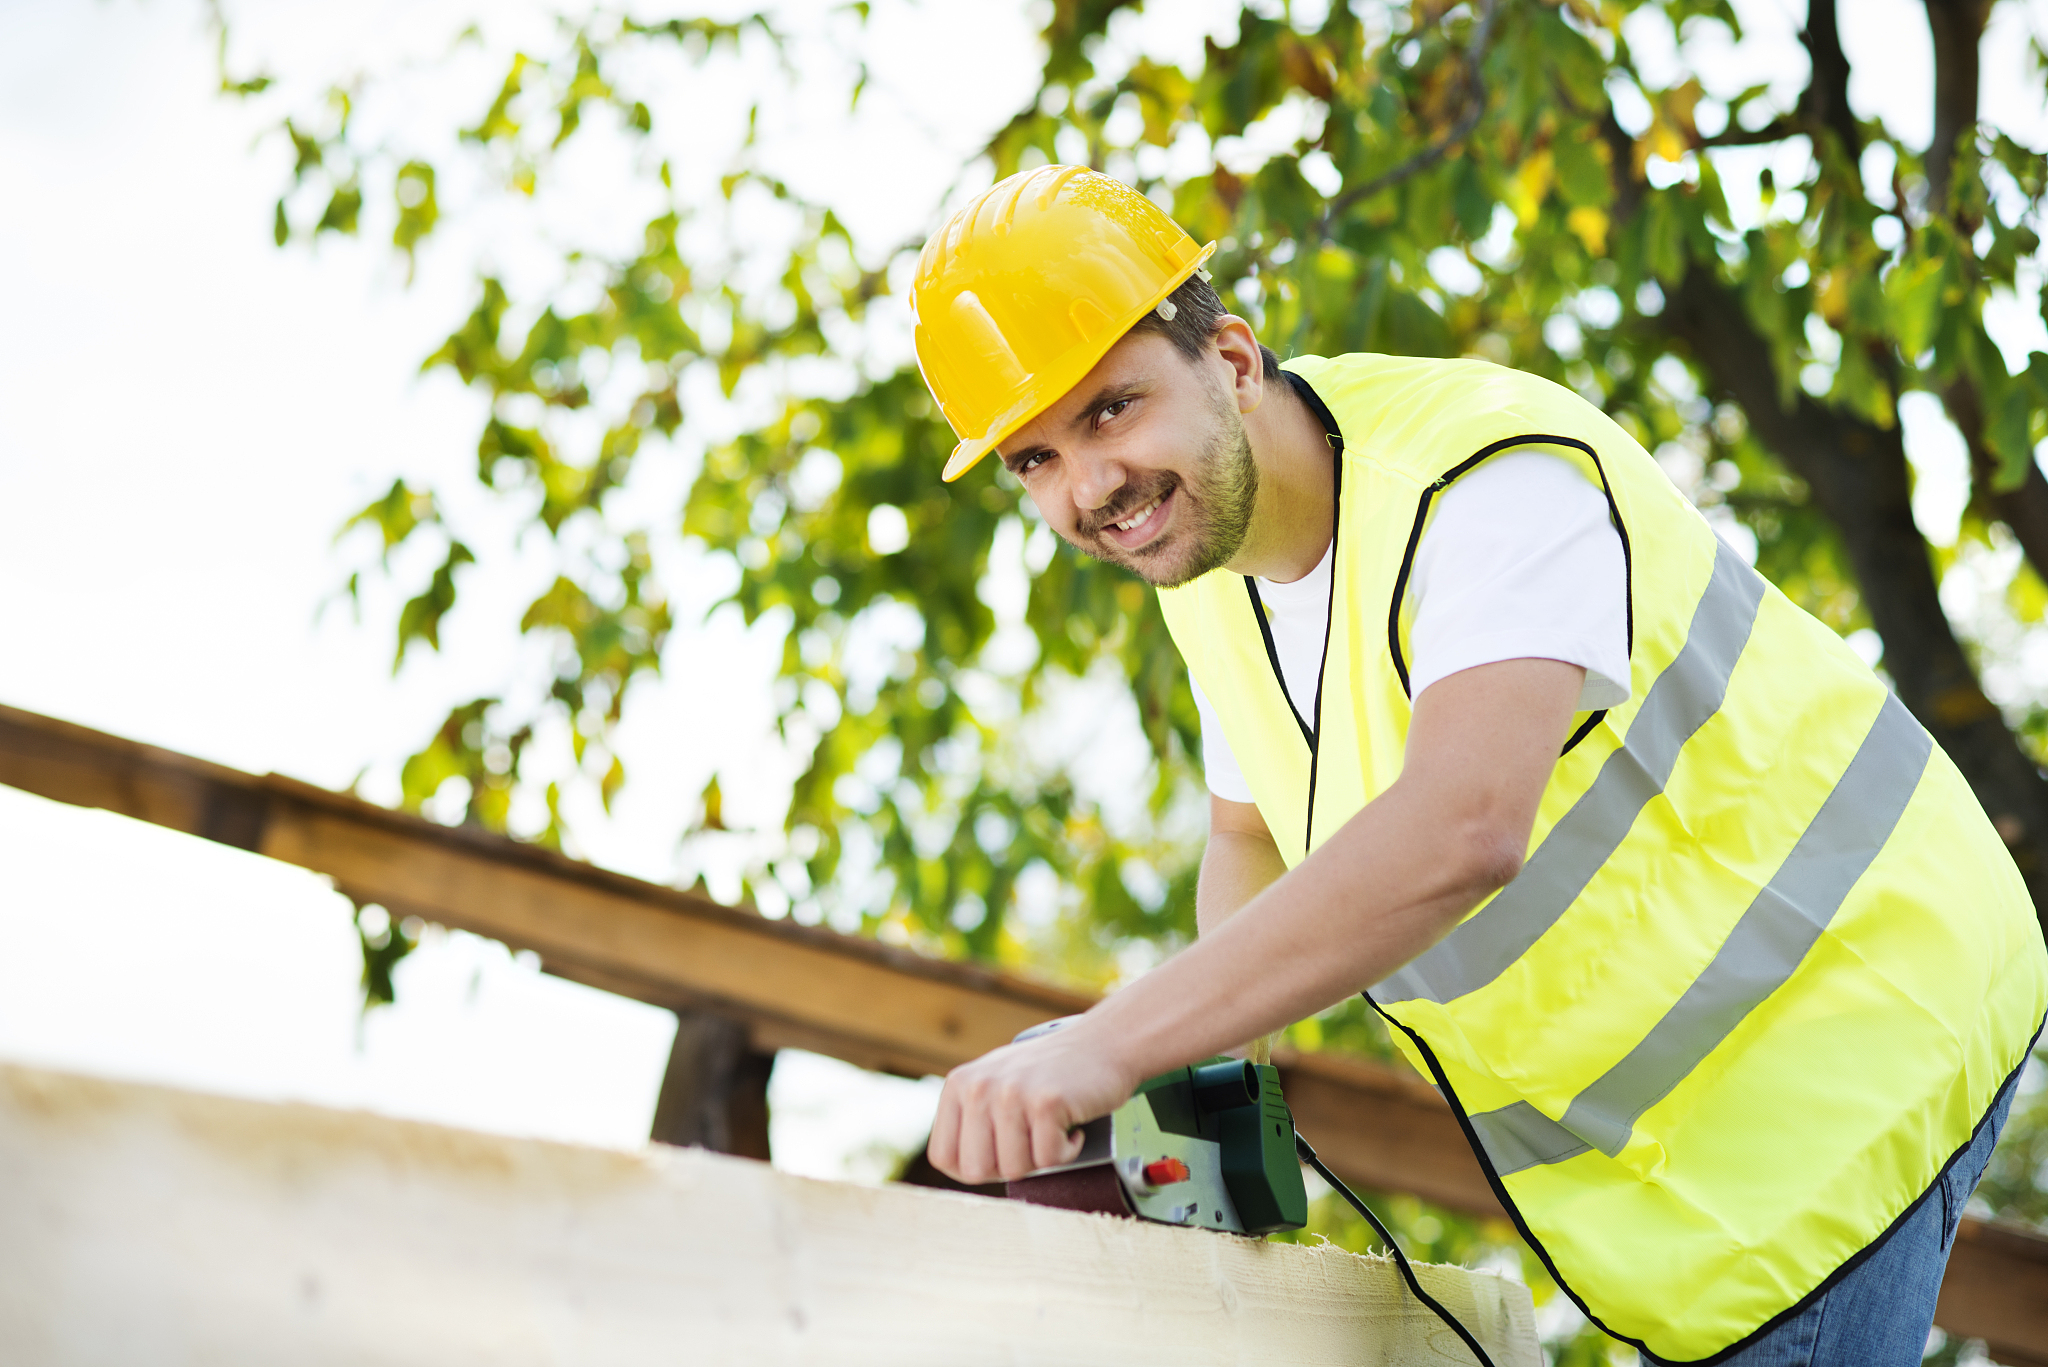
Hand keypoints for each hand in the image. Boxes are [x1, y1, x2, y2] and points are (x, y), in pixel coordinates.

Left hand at [927, 1018, 1135, 1184]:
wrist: (1100, 1044)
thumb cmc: (1048, 1075)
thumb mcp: (995, 1085)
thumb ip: (970, 1119)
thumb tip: (962, 1170)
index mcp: (959, 1085)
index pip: (943, 1157)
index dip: (973, 1167)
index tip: (1000, 1154)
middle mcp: (979, 1087)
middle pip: (976, 1170)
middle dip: (1007, 1167)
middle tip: (1030, 1143)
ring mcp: (1011, 1093)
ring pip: (1014, 1169)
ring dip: (1040, 1160)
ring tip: (1051, 1129)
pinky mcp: (1046, 1102)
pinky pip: (1049, 1160)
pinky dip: (1067, 1152)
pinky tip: (1070, 1127)